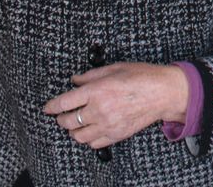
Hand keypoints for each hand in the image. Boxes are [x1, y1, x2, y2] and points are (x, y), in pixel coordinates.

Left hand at [42, 62, 187, 148]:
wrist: (164, 92)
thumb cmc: (143, 76)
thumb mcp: (116, 68)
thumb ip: (92, 75)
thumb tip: (75, 80)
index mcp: (97, 90)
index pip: (64, 102)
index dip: (52, 106)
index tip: (48, 108)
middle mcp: (100, 109)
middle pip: (68, 121)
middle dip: (61, 118)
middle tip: (63, 115)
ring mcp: (108, 124)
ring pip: (78, 136)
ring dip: (73, 130)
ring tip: (77, 123)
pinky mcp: (116, 135)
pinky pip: (93, 143)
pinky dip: (88, 138)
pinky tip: (91, 130)